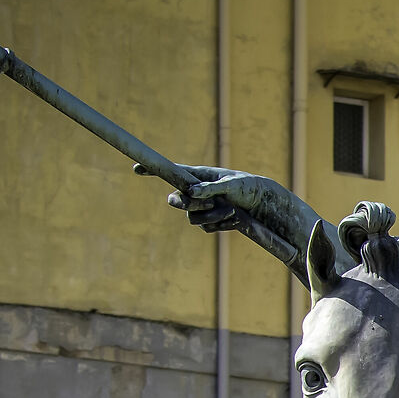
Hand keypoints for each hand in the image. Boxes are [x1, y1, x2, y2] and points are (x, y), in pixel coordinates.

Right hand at [146, 164, 285, 235]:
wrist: (261, 204)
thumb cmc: (247, 186)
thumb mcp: (231, 184)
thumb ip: (211, 187)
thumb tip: (191, 191)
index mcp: (197, 176)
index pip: (170, 172)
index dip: (152, 170)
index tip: (137, 169)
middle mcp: (195, 192)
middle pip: (175, 202)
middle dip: (188, 204)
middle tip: (207, 202)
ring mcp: (200, 208)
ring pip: (192, 219)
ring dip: (211, 216)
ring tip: (230, 209)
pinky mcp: (209, 222)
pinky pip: (206, 228)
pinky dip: (220, 224)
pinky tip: (233, 217)